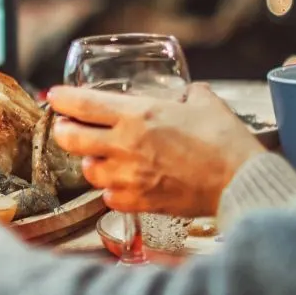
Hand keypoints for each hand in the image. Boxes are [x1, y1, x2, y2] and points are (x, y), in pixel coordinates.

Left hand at [46, 84, 261, 216]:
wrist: (240, 181)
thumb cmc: (225, 140)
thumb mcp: (204, 101)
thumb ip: (186, 94)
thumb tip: (185, 93)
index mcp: (136, 115)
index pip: (81, 104)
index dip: (61, 99)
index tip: (55, 96)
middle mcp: (124, 145)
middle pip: (69, 139)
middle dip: (64, 131)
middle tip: (70, 127)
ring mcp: (128, 177)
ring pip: (87, 170)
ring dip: (90, 162)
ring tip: (101, 157)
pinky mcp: (138, 202)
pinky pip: (108, 197)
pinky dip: (111, 190)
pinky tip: (123, 183)